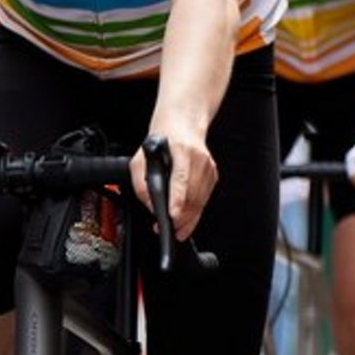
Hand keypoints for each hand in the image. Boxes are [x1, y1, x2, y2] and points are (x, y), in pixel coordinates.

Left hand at [134, 126, 215, 245]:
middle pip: (193, 195)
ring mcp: (208, 166)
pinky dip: (195, 209)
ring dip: (189, 218)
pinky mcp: (213, 173)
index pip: (180, 178)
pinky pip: (205, 198)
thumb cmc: (162, 141)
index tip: (173, 214)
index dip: (177, 198)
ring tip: (178, 228)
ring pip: (201, 200)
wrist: (182, 125)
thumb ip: (141, 184)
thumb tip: (151, 206)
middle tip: (171, 229)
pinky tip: (186, 215)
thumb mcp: (141, 159)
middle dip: (182, 217)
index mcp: (181, 150)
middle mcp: (198, 158)